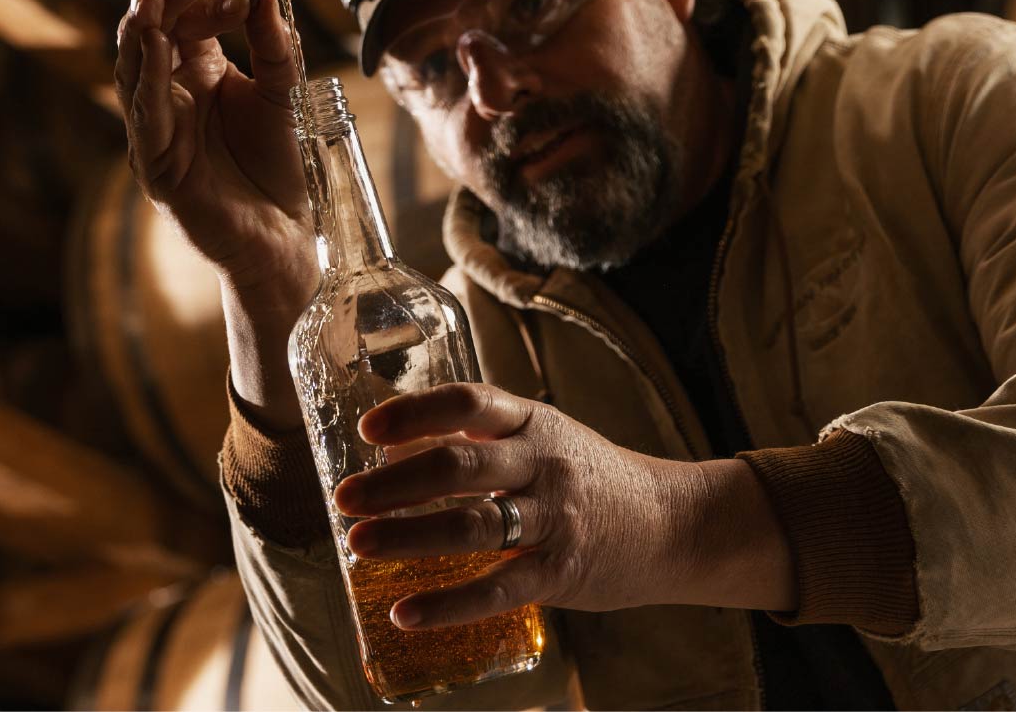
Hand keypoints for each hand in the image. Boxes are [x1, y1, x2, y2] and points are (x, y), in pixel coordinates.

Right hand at [113, 0, 314, 295]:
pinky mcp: (157, 166)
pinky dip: (147, 79)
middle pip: (151, 40)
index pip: (186, 25)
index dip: (203, 3)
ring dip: (140, 33)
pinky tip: (153, 47)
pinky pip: (145, 116)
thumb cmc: (278, 166)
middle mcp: (171, 100)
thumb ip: (274, 46)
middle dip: (161, 5)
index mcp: (198, 76)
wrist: (287, 234)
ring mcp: (158, 133)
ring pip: (135, 73)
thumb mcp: (283, 93)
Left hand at [331, 383, 796, 629]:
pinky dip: (446, 604)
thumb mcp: (545, 438)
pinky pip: (496, 589)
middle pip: (457, 464)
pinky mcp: (560, 572)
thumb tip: (396, 448)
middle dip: (392, 483)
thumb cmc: (590, 478)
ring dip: (406, 536)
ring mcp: (554, 518)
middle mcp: (542, 463)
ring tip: (358, 546)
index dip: (414, 412)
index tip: (369, 429)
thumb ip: (485, 438)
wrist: (671, 524)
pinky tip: (405, 613)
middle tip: (344, 498)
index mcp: (533, 422)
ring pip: (471, 524)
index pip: (468, 402)